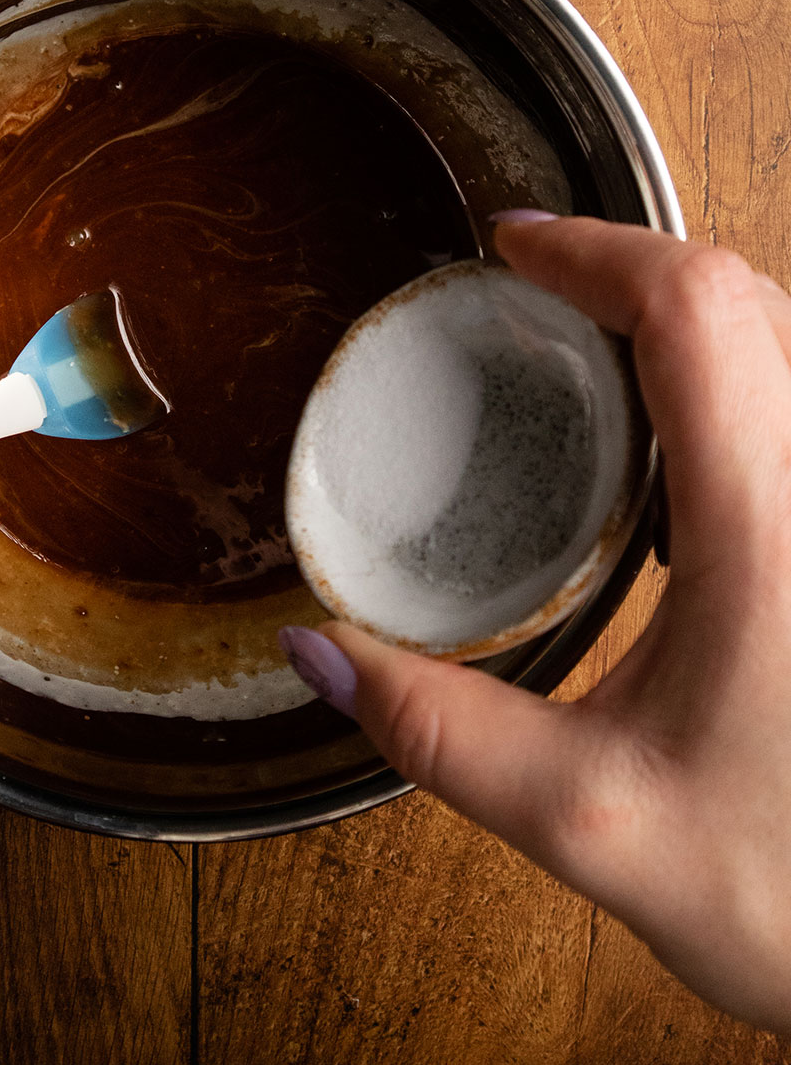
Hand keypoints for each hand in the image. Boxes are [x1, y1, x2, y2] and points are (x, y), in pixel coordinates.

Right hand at [280, 215, 790, 1031]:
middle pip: (748, 299)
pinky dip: (721, 377)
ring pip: (784, 342)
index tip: (510, 243)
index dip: (597, 250)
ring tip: (576, 341)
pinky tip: (656, 442)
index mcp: (774, 533)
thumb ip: (439, 733)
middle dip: (632, 265)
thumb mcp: (592, 821)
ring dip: (683, 316)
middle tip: (528, 286)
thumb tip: (320, 652)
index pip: (696, 314)